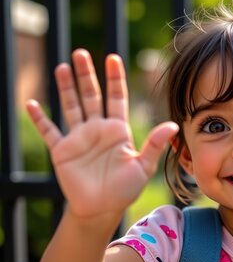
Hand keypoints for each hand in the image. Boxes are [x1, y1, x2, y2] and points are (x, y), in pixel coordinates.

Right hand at [27, 49, 177, 217]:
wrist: (102, 209)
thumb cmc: (125, 189)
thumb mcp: (143, 166)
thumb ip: (154, 144)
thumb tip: (172, 125)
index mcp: (118, 130)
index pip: (116, 97)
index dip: (115, 78)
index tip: (113, 58)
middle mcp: (98, 129)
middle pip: (92, 95)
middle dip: (87, 75)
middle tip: (81, 53)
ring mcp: (79, 138)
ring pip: (71, 106)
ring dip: (67, 88)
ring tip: (63, 67)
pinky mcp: (62, 150)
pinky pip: (49, 131)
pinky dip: (40, 119)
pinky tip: (32, 104)